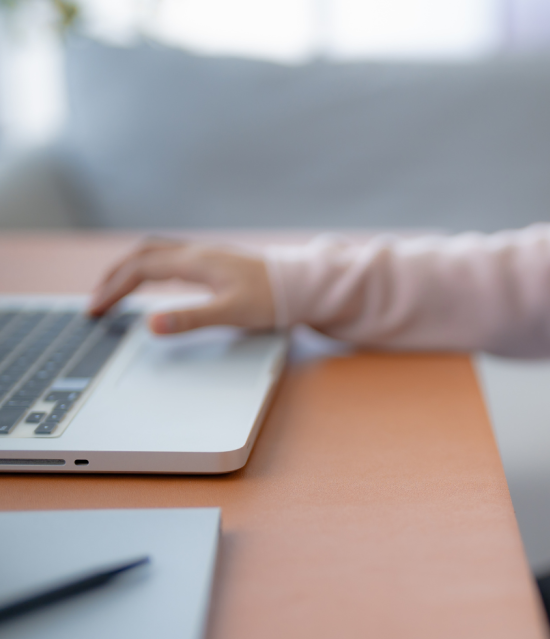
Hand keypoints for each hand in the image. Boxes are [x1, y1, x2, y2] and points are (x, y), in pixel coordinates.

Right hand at [88, 239, 275, 334]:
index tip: (96, 309)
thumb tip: (152, 324)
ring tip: (115, 290)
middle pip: (142, 255)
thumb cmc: (272, 299)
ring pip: (155, 252)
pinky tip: (152, 282)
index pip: (140, 269)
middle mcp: (197, 252)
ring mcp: (206, 254)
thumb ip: (191, 319)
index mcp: (195, 262)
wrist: (301, 285)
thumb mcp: (231, 314)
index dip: (113, 289)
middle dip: (114, 276)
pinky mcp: (215, 261)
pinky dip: (150, 267)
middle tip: (97, 301)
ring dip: (130, 268)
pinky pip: (171, 257)